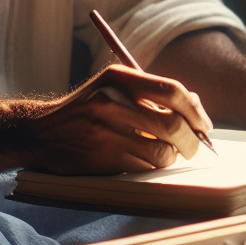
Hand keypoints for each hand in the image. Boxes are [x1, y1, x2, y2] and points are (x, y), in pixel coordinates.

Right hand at [25, 63, 212, 174]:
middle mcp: (113, 101)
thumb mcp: (115, 86)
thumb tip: (196, 106)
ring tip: (165, 153)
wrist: (41, 132)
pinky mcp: (102, 159)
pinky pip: (143, 167)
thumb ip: (152, 93)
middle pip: (172, 124)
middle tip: (195, 147)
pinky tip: (141, 159)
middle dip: (192, 141)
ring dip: (171, 156)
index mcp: (120, 77)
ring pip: (161, 151)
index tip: (204, 124)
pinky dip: (150, 167)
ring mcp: (106, 131)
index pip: (172, 91)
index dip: (195, 110)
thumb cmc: (89, 107)